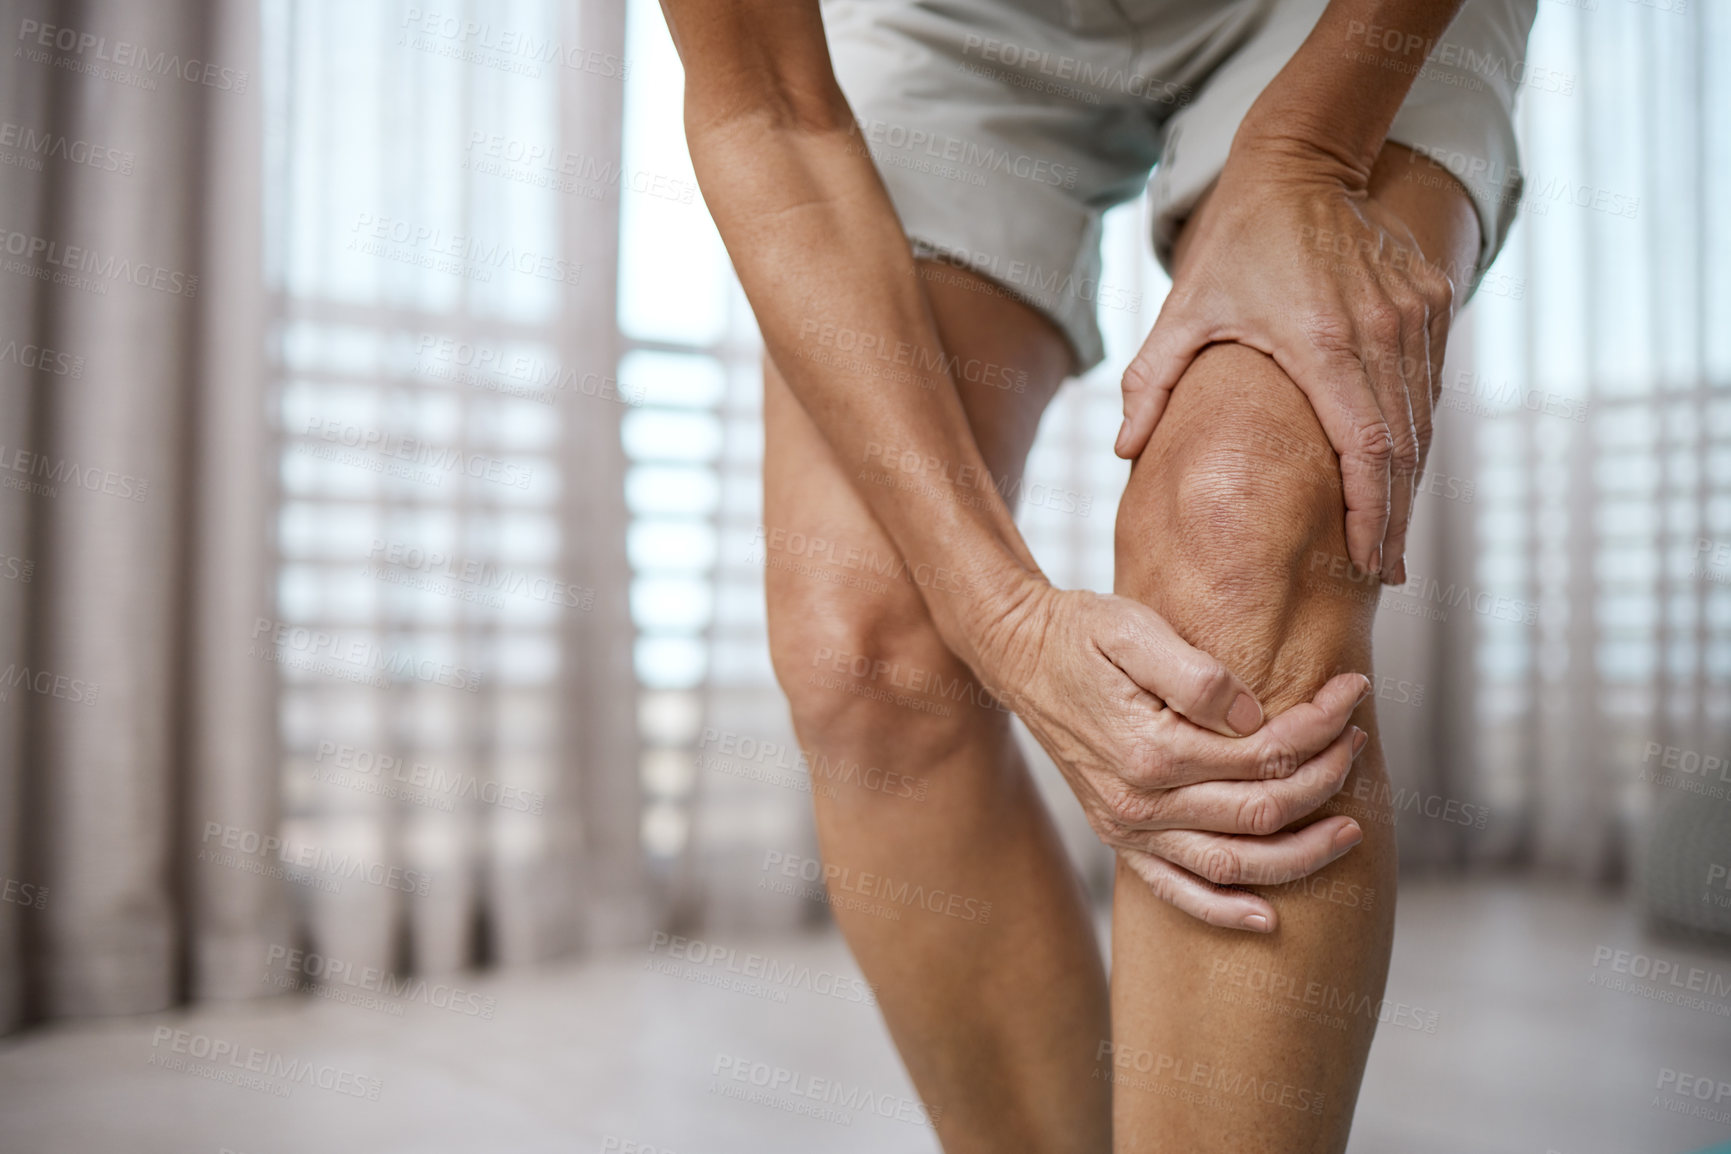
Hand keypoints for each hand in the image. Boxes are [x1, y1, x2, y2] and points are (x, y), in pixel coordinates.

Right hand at [971, 579, 1371, 931]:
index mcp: (1149, 749)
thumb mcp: (1135, 629)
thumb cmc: (1081, 633)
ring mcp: (1127, 826)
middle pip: (1260, 810)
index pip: (1262, 752)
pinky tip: (1266, 916)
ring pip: (1233, 862)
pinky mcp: (1119, 836)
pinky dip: (1223, 910)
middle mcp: (1138, 801)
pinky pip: (1176, 890)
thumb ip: (1197, 676)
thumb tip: (1253, 716)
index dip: (1318, 725)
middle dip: (1323, 778)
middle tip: (1357, 741)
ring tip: (1349, 831)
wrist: (1018, 656)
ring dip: (1300, 853)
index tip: (1353, 692)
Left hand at [1116, 133, 1457, 584]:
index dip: (1376, 515)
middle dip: (1397, 519)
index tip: (1373, 565)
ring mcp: (1415, 317)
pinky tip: (1397, 472)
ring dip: (1409, 481)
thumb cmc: (1239, 244)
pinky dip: (1416, 432)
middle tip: (1387, 574)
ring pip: (1425, 420)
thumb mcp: (1184, 311)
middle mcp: (1383, 333)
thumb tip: (1123, 452)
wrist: (1303, 164)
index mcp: (1325, 345)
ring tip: (1390, 537)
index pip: (1367, 451)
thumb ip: (1151, 383)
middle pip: (1405, 450)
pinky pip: (1431, 385)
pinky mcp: (1433, 302)